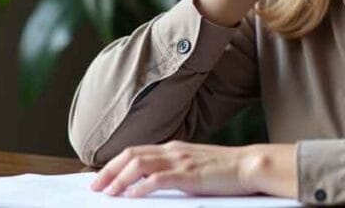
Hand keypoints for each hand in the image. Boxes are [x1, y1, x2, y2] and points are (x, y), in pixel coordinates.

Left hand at [89, 141, 296, 198]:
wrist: (250, 165)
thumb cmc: (225, 170)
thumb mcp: (194, 165)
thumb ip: (174, 169)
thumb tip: (151, 182)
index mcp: (172, 148)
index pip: (135, 152)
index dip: (114, 164)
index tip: (100, 178)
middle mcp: (172, 150)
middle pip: (131, 155)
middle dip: (109, 171)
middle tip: (94, 187)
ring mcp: (180, 161)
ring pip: (140, 165)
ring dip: (120, 179)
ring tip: (108, 193)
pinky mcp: (189, 174)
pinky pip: (158, 179)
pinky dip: (141, 187)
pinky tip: (132, 196)